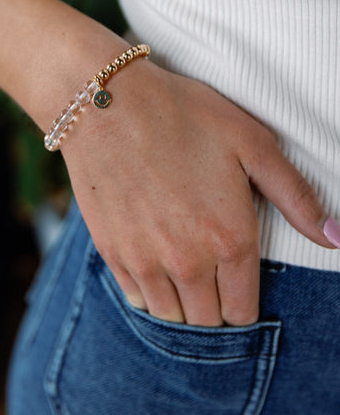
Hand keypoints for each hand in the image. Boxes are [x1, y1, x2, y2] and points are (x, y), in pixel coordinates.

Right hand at [61, 56, 334, 326]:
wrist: (106, 103)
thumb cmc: (183, 115)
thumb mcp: (251, 143)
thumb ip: (295, 196)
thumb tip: (335, 237)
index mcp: (229, 239)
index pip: (243, 310)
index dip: (245, 301)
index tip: (238, 281)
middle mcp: (188, 262)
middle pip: (208, 320)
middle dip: (216, 306)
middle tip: (213, 274)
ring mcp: (144, 260)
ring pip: (172, 317)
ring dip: (182, 303)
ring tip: (184, 270)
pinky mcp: (111, 252)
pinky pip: (137, 299)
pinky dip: (150, 291)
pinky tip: (154, 260)